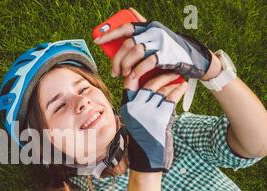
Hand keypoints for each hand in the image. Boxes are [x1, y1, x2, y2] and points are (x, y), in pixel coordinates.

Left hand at [94, 8, 211, 79]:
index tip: (97, 42)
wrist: (193, 58)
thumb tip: (127, 13)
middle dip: (117, 60)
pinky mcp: (167, 54)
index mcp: (148, 27)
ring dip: (125, 66)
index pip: (125, 28)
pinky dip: (138, 71)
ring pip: (135, 52)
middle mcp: (153, 32)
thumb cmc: (168, 50)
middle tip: (114, 72)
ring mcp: (161, 42)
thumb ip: (141, 31)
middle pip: (127, 44)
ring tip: (123, 75)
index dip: (109, 34)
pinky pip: (147, 62)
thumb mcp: (155, 38)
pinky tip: (133, 77)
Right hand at [120, 72, 187, 171]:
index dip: (139, 70)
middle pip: (148, 83)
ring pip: (161, 90)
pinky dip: (177, 91)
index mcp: (126, 107)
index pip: (129, 81)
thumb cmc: (143, 139)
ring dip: (172, 82)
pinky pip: (170, 100)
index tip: (151, 64)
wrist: (147, 160)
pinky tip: (182, 88)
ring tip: (180, 79)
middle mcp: (133, 109)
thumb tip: (154, 83)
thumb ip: (141, 103)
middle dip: (161, 74)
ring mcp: (145, 114)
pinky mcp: (158, 119)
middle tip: (171, 70)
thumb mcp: (136, 120)